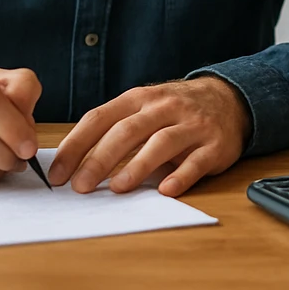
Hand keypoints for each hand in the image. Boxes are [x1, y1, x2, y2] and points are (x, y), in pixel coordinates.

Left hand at [48, 76, 249, 195]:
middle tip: (80, 186)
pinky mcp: (215, 144)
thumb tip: (75, 166)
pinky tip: (166, 190)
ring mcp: (192, 124)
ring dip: (137, 166)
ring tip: (117, 188)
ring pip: (161, 142)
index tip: (58, 173)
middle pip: (128, 130)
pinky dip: (181, 176)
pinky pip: (196, 161)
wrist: (230, 99)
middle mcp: (165, 107)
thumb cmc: (175, 111)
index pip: (101, 118)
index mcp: (140, 99)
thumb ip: (116, 130)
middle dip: (100, 159)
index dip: (77, 145)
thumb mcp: (145, 109)